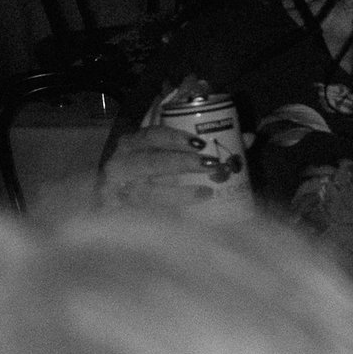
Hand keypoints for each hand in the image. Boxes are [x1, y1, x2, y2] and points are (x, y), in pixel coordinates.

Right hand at [98, 125, 222, 211]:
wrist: (106, 202)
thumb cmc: (145, 173)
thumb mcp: (164, 156)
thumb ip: (201, 149)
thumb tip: (246, 138)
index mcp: (132, 145)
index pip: (151, 135)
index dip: (175, 138)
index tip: (201, 143)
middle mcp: (120, 164)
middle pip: (150, 161)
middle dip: (182, 163)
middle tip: (212, 165)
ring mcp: (116, 190)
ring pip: (147, 191)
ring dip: (179, 192)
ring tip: (207, 192)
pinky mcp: (118, 212)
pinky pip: (144, 214)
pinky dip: (167, 215)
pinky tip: (186, 218)